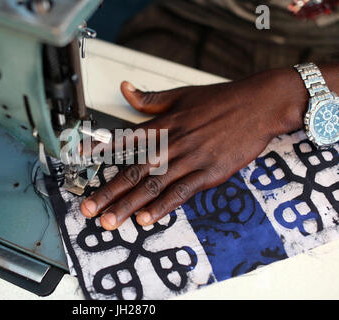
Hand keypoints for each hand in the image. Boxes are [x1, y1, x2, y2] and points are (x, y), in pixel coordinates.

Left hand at [81, 68, 307, 230]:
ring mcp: (190, 160)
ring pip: (153, 186)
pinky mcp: (209, 173)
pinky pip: (181, 193)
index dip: (101, 156)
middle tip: (88, 209)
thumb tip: (125, 90)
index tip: (82, 169)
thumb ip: (150, 99)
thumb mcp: (182, 95)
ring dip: (128, 205)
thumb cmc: (220, 100)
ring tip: (109, 221)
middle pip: (133, 171)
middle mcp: (172, 144)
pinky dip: (163, 206)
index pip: (125, 142)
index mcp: (163, 125)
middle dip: (108, 192)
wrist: (258, 104)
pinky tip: (146, 219)